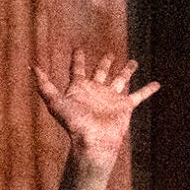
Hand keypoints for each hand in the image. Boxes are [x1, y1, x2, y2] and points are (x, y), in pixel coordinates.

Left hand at [33, 50, 159, 169]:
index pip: (77, 69)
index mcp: (80, 88)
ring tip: (133, 62)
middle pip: (101, 72)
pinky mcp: (125, 107)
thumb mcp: (55, 101)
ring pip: (120, 80)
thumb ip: (44, 85)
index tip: (78, 48)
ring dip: (127, 71)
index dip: (77, 59)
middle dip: (105, 63)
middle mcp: (96, 91)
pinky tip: (157, 84)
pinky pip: (138, 96)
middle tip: (109, 54)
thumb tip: (32, 67)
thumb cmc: (73, 123)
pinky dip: (148, 90)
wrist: (92, 141)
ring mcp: (111, 98)